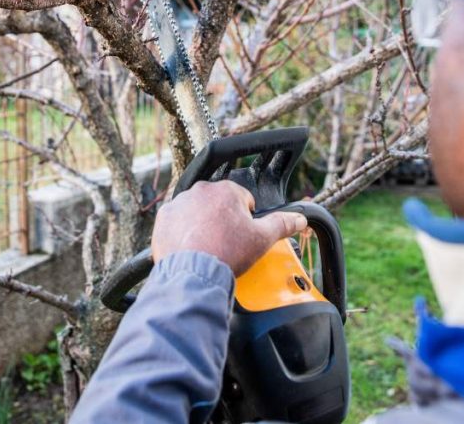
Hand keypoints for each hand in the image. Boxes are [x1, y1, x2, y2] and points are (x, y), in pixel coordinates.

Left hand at [151, 180, 307, 276]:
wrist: (193, 273)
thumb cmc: (226, 253)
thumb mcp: (262, 239)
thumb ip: (282, 224)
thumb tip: (300, 219)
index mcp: (226, 190)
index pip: (243, 200)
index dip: (246, 219)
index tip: (242, 235)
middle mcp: (201, 190)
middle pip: (218, 204)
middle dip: (223, 220)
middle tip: (226, 244)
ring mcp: (179, 203)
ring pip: (196, 211)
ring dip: (202, 225)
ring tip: (207, 247)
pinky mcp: (164, 218)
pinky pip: (176, 222)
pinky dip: (182, 232)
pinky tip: (190, 248)